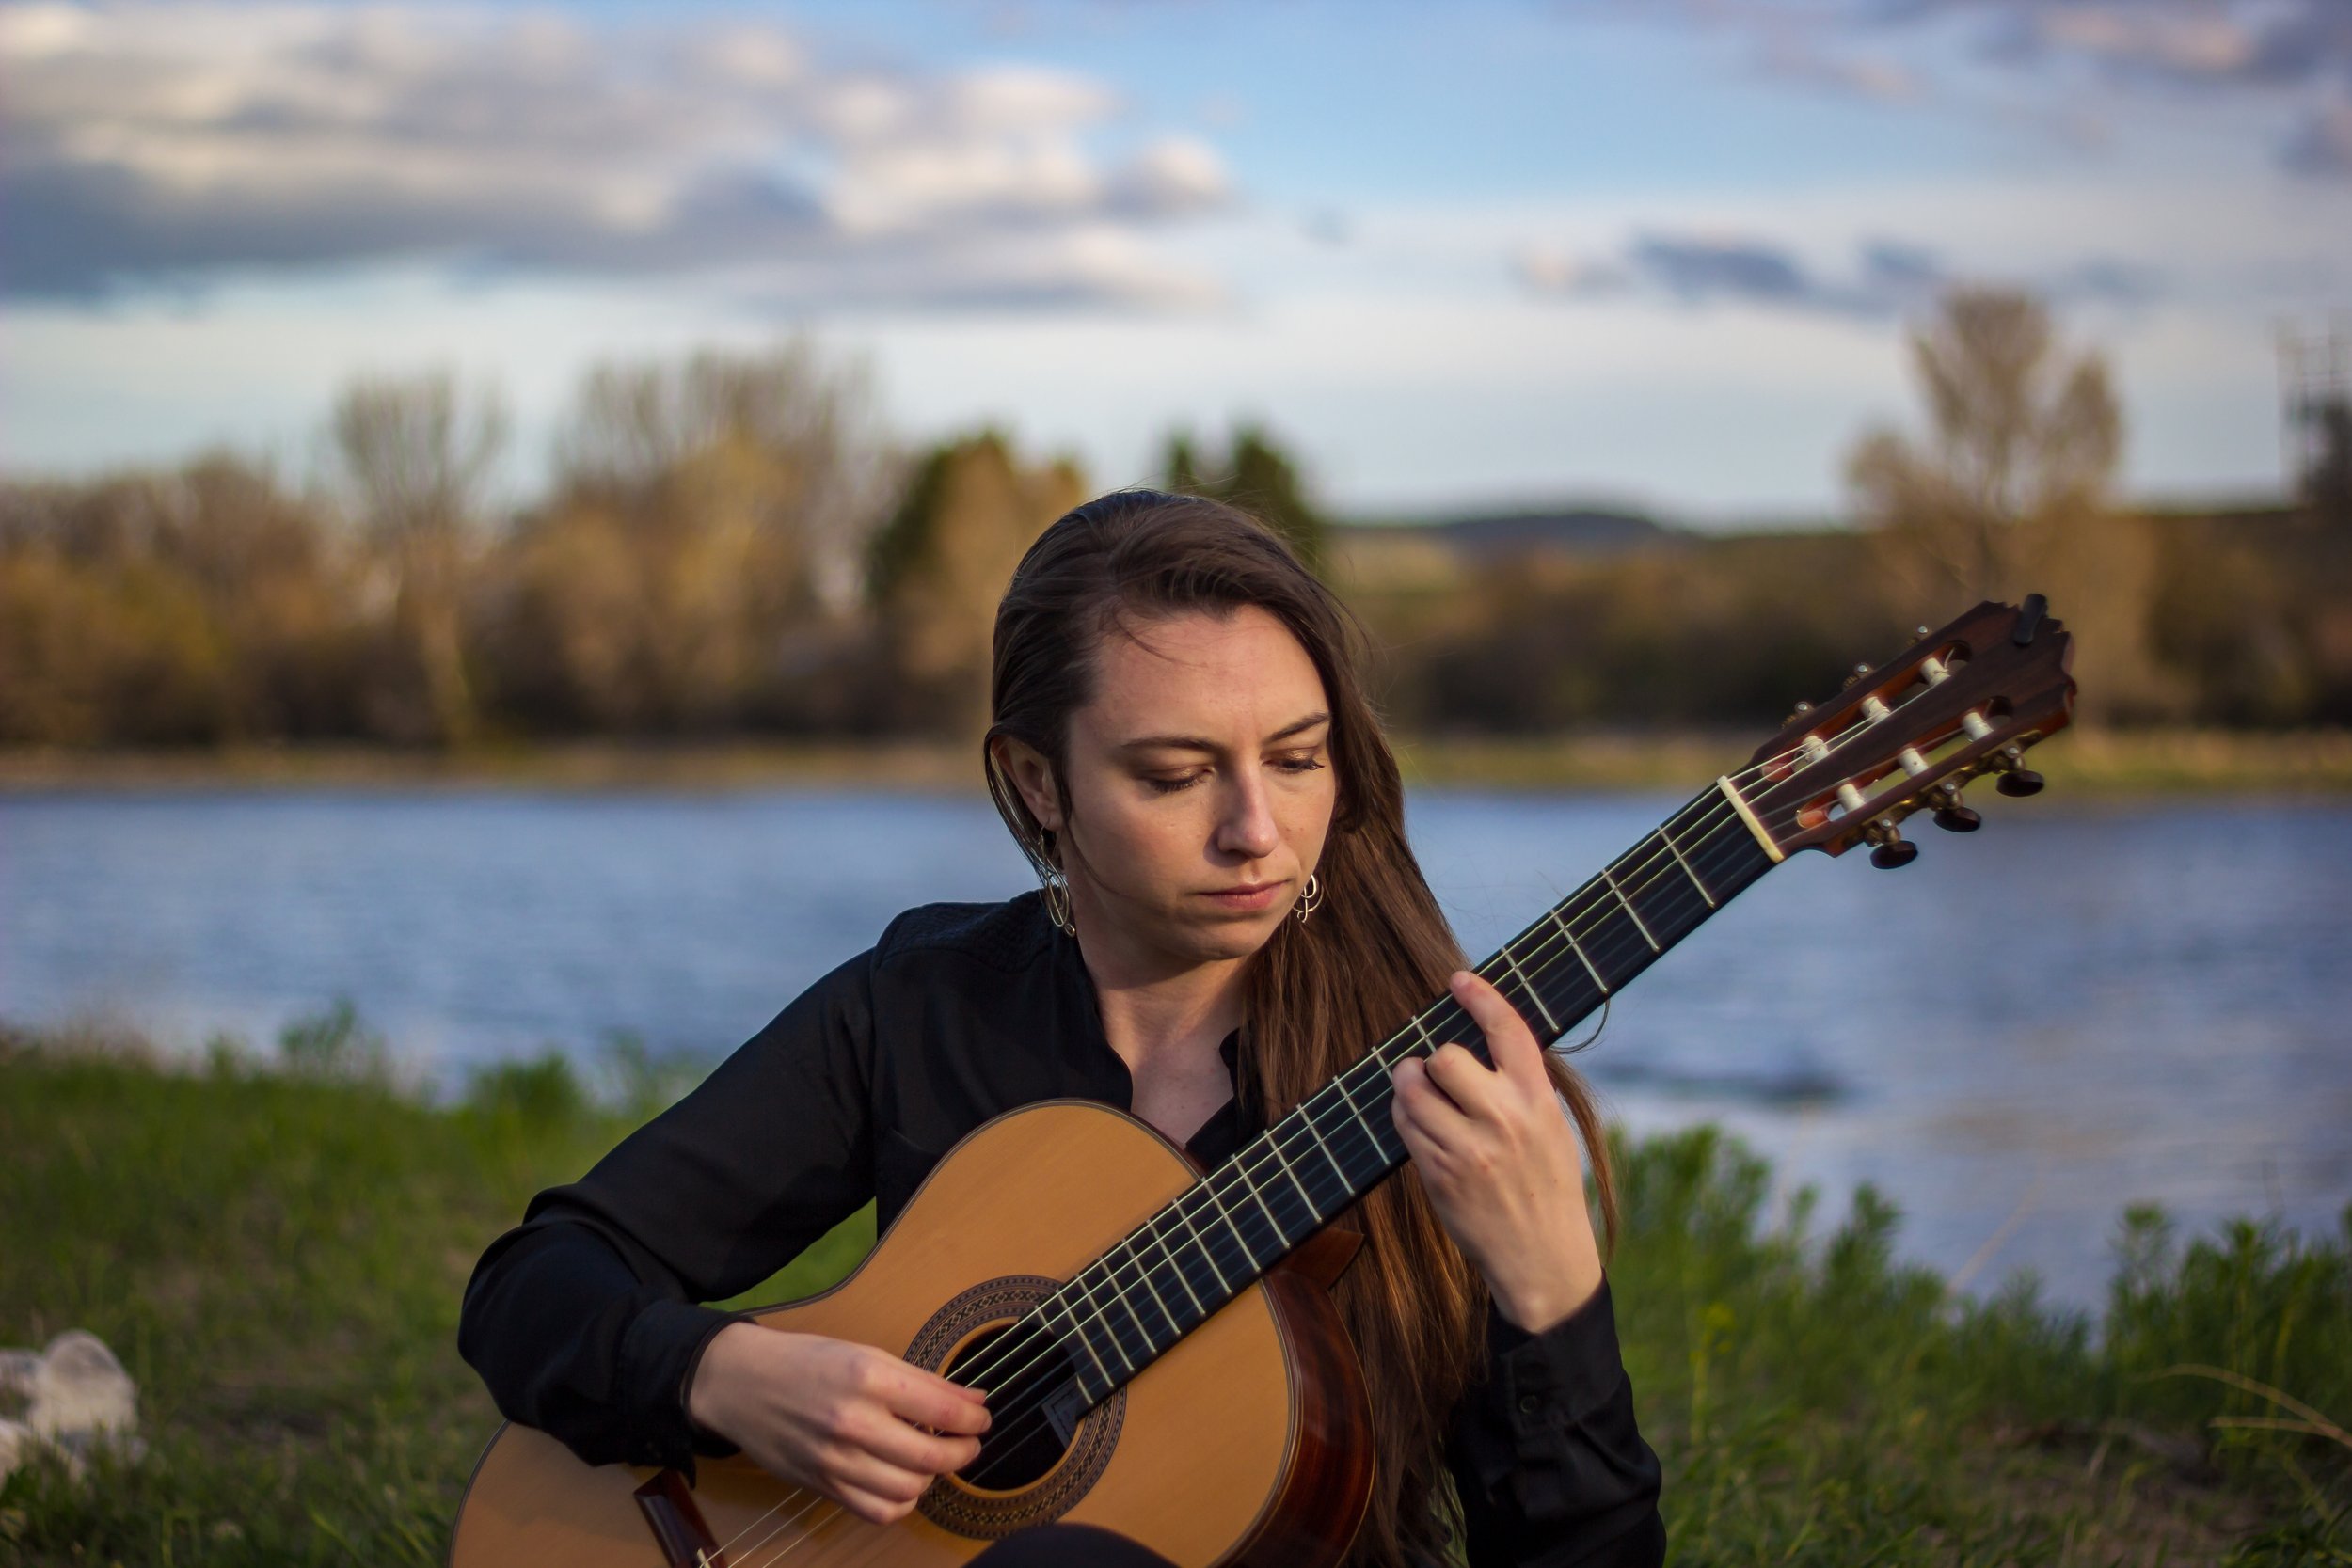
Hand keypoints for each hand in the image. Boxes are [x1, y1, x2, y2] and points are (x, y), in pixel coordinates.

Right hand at [686, 1323, 990, 1524]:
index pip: (942, 1409)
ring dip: (932, 1478)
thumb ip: (922, 1381)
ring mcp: (835, 1460)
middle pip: (931, 1457)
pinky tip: (904, 1482)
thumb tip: (974, 1401)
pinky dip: (901, 1503)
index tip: (982, 1419)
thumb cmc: (807, 1362)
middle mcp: (852, 1422)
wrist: (741, 1384)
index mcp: (867, 1378)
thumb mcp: (866, 1354)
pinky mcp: (822, 1486)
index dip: (974, 1420)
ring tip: (932, 1459)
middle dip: (963, 1452)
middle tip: (968, 1443)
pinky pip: (877, 1511)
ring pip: (908, 1490)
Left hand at [1389, 970, 1604, 1332]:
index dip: (1481, 997)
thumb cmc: (1546, 1184)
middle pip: (1446, 1056)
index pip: (1507, 1030)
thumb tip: (1475, 1041)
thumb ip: (1520, 1085)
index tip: (1459, 980)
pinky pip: (1404, 1124)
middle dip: (1436, 1060)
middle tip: (1440, 1074)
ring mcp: (1468, 1149)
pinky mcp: (1438, 1174)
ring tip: (1421, 1092)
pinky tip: (1420, 1123)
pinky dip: (1405, 1115)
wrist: (1542, 1257)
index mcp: (1538, 1101)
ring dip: (1410, 1083)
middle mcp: (1504, 1120)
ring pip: (1413, 1088)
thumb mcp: (1552, 1128)